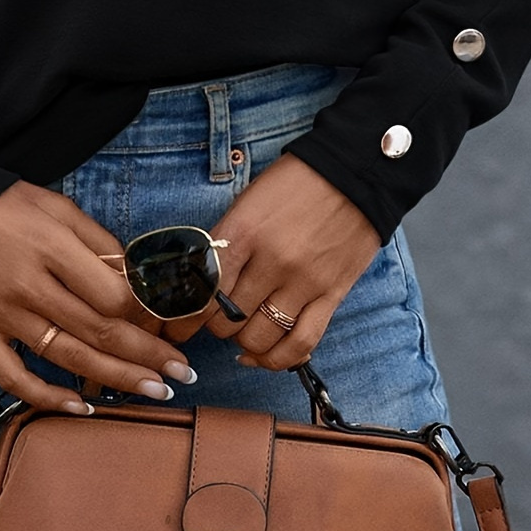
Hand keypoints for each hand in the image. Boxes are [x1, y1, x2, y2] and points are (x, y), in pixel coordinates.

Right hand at [0, 180, 196, 412]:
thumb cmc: (6, 207)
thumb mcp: (59, 208)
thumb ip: (99, 242)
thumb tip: (137, 279)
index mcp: (52, 249)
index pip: (112, 295)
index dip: (146, 314)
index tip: (168, 323)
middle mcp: (29, 287)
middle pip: (100, 332)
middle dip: (148, 357)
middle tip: (181, 373)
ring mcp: (3, 316)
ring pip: (67, 359)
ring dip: (116, 380)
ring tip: (154, 391)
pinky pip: (14, 378)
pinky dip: (48, 398)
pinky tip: (81, 409)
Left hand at [161, 154, 381, 369]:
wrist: (354, 172)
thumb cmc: (295, 183)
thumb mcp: (248, 202)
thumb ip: (225, 243)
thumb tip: (201, 283)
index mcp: (243, 231)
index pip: (202, 289)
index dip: (183, 317)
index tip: (175, 327)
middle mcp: (271, 260)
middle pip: (227, 319)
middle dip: (214, 327)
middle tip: (215, 321)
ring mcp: (303, 280)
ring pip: (259, 337)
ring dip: (243, 343)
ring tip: (241, 333)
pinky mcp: (332, 294)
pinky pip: (302, 342)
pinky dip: (278, 359)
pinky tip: (264, 356)